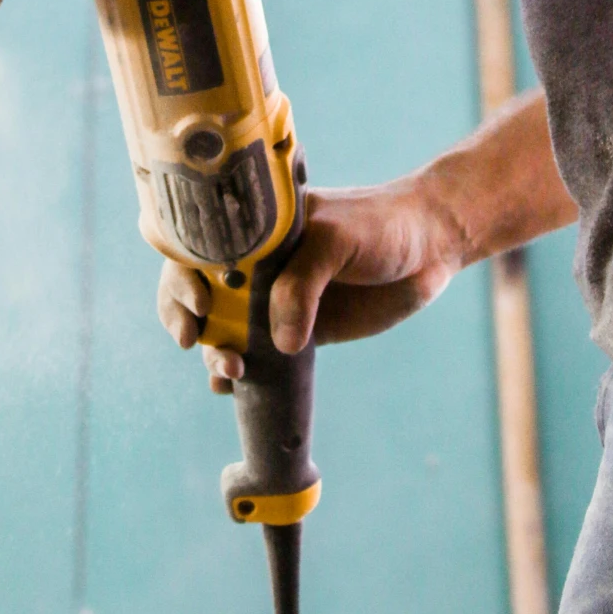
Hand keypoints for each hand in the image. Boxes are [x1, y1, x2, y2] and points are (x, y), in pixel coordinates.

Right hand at [155, 178, 467, 390]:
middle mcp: (256, 263)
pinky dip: (238, 375)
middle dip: (185, 317)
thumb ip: (303, 285)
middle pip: (198, 290)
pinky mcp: (299, 333)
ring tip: (230, 371)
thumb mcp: (336, 240)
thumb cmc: (379, 225)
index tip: (200, 303)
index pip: (199, 246)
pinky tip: (231, 388)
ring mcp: (274, 300)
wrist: (429, 247)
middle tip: (196, 339)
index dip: (183, 274)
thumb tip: (281, 344)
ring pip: (223, 329)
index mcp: (256, 228)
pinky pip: (258, 356)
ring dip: (213, 352)